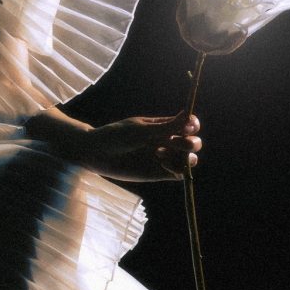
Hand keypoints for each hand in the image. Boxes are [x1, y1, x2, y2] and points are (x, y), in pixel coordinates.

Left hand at [76, 111, 201, 182]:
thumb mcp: (141, 130)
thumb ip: (166, 127)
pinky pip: (178, 174)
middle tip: (173, 142)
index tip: (188, 126)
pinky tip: (162, 163)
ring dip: (185, 158)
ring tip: (163, 154)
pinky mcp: (158, 173)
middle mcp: (166, 142)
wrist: (97, 153)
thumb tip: (188, 116)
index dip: (192, 124)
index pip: (188, 124)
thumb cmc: (116, 136)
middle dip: (191, 143)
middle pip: (193, 143)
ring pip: (188, 160)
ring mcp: (163, 158)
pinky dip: (178, 170)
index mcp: (162, 126)